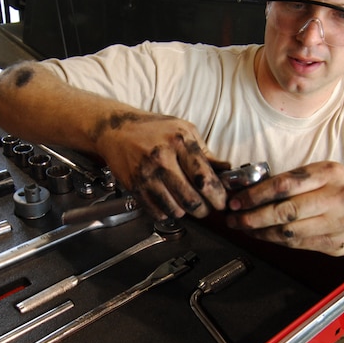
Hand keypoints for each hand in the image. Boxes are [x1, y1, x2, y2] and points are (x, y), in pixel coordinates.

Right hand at [93, 110, 228, 219]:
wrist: (116, 130)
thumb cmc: (153, 129)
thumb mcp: (184, 131)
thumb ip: (205, 153)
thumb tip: (227, 170)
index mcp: (179, 141)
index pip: (204, 178)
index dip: (217, 196)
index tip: (221, 202)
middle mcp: (162, 158)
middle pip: (191, 199)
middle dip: (204, 209)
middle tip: (207, 208)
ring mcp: (146, 174)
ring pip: (175, 209)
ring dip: (185, 212)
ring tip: (187, 204)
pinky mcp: (134, 186)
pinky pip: (156, 212)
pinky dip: (167, 213)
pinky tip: (170, 203)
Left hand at [224, 161, 343, 255]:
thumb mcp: (326, 175)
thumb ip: (295, 181)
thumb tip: (251, 190)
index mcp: (330, 173)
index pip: (284, 184)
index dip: (255, 194)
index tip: (237, 200)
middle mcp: (337, 197)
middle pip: (285, 210)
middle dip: (252, 217)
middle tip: (234, 219)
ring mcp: (338, 223)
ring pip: (289, 232)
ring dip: (260, 232)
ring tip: (245, 228)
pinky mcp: (336, 244)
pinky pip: (297, 244)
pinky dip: (276, 241)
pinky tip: (264, 236)